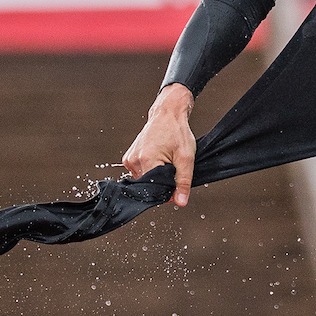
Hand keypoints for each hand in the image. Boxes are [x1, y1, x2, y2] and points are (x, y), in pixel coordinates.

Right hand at [123, 83, 196, 207]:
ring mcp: (129, 159)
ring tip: (165, 160)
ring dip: (156, 176)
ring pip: (145, 181)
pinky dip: (151, 171)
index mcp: (146, 160)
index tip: (176, 184)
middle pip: (149, 186)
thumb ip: (183, 182)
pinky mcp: (129, 158)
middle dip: (162, 183)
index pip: (154, 190)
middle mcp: (133, 161)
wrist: (167, 113)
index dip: (168, 191)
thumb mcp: (186, 158)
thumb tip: (181, 201)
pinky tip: (158, 159)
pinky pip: (140, 173)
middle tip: (172, 166)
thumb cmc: (177, 131)